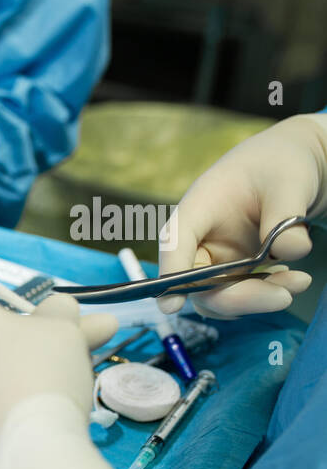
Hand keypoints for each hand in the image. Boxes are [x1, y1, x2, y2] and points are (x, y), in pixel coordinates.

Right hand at [159, 113, 326, 317]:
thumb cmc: (280, 162)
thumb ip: (286, 216)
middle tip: (282, 296)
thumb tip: (292, 252)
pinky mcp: (234, 271)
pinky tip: (292, 279)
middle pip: (196, 282)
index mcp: (198, 208)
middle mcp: (198, 239)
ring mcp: (215, 258)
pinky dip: (265, 296)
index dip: (171, 274)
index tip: (172, 305)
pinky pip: (239, 296)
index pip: (176, 242)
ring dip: (256, 300)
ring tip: (298, 281)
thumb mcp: (288, 181)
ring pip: (218, 296)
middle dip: (236, 297)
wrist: (293, 165)